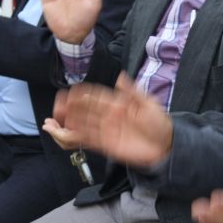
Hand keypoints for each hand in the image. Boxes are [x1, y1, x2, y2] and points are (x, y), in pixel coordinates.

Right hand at [42, 73, 172, 167]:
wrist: (165, 146)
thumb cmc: (160, 123)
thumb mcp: (149, 104)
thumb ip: (133, 92)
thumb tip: (120, 76)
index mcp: (118, 104)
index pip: (96, 97)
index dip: (83, 95)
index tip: (70, 92)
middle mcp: (109, 116)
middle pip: (86, 110)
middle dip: (71, 107)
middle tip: (58, 105)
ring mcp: (106, 131)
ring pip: (83, 124)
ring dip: (70, 121)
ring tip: (56, 118)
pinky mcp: (106, 145)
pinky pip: (88, 140)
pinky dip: (76, 136)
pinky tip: (65, 132)